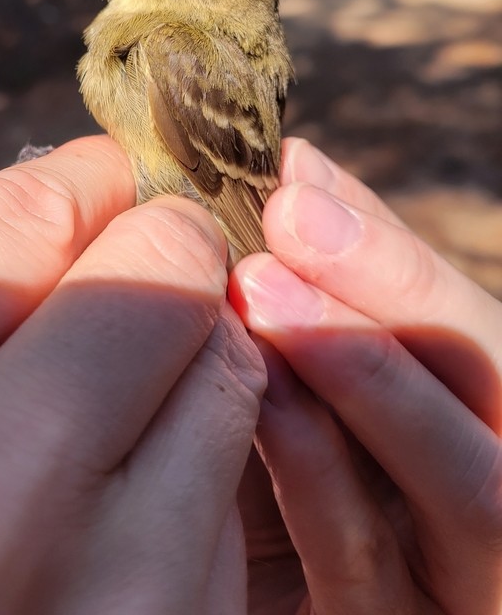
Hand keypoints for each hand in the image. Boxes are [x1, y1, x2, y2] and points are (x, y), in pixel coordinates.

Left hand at [230, 137, 501, 614]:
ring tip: (260, 288)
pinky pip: (366, 559)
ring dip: (362, 370)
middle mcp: (494, 481)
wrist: (304, 582)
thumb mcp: (346, 354)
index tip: (296, 178)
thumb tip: (296, 163)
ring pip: (463, 482)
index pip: (470, 326)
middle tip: (289, 216)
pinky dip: (316, 471)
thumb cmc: (332, 451)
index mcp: (487, 409)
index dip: (394, 250)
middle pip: (486, 381)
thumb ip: (343, 276)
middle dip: (395, 288)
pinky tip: (257, 395)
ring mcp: (461, 571)